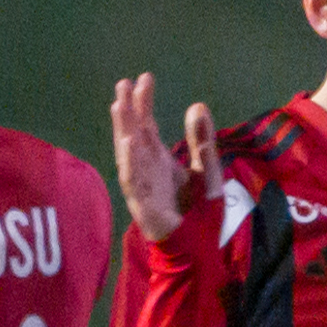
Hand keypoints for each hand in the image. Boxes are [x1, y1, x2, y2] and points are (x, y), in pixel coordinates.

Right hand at [106, 72, 221, 245]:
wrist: (198, 248)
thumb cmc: (199, 213)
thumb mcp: (207, 171)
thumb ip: (202, 142)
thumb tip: (198, 105)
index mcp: (159, 160)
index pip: (147, 126)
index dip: (144, 103)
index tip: (144, 78)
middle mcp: (146, 169)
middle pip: (133, 134)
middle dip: (127, 110)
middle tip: (123, 82)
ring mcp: (142, 186)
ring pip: (128, 153)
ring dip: (122, 129)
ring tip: (118, 105)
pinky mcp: (143, 204)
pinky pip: (133, 180)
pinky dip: (130, 161)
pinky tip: (128, 142)